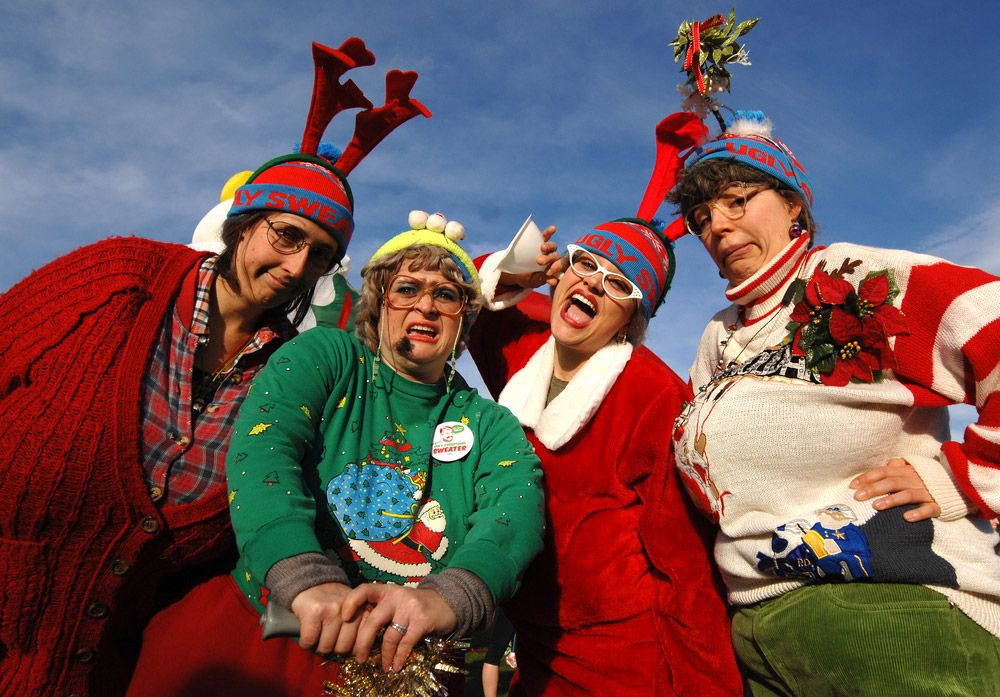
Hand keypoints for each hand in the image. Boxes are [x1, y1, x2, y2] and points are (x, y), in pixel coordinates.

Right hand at [290, 582, 362, 654]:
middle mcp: (350, 610)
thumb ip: (358, 629)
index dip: (350, 649)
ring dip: (318, 646)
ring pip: (326, 647)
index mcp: (362, 611)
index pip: (360, 644)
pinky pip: (310, 641)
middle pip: (343, 648)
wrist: (312, 583)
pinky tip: (307, 634)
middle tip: (327, 638)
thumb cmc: (333, 603)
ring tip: (317, 635)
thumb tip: (360, 655)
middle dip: (333, 648)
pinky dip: (306, 643)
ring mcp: (332, 610)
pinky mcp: (314, 613)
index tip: (344, 644)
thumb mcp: (353, 611)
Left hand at [341, 583, 456, 672]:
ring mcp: (410, 607)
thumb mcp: (396, 601)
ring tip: (384, 667)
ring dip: (385, 656)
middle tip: (359, 657)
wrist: (446, 603)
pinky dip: (399, 658)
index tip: (344, 618)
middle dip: (363, 643)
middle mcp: (396, 595)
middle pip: (373, 621)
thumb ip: (380, 610)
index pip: (364, 590)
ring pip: (389, 636)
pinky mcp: (422, 620)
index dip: (351, 602)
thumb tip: (356, 634)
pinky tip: (396, 666)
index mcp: (386, 590)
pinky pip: (405, 643)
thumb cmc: (415, 606)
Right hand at [498, 225, 562, 288]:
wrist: (513, 270)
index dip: (555, 268)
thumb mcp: (531, 281)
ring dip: (549, 247)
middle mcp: (552, 258)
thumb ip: (541, 280)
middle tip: (539, 261)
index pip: (558, 267)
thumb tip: (553, 281)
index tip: (548, 272)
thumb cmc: (525, 277)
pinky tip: (553, 229)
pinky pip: (546, 236)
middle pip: (555, 257)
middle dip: (548, 259)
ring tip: (542, 248)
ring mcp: (546, 249)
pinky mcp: (540, 240)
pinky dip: (549, 232)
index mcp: (552, 269)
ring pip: (552, 247)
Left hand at [850, 458, 940, 521]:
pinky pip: (929, 509)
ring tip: (876, 507)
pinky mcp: (939, 505)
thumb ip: (898, 466)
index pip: (883, 471)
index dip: (867, 477)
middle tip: (857, 497)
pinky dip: (919, 513)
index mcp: (906, 470)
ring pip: (908, 494)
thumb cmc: (928, 478)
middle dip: (873, 489)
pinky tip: (906, 518)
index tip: (852, 486)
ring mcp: (927, 492)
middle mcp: (915, 479)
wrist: (960, 484)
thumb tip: (885, 464)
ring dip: (891, 500)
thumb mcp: (913, 469)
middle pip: (892, 482)